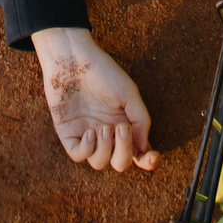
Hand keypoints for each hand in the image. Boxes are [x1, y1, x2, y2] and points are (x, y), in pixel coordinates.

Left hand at [30, 27, 160, 171]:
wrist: (73, 59)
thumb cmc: (104, 73)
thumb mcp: (129, 94)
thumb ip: (141, 121)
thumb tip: (144, 149)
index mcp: (124, 125)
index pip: (138, 153)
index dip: (147, 162)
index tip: (153, 157)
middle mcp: (107, 134)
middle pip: (119, 162)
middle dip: (124, 152)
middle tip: (121, 128)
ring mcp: (87, 135)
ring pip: (99, 162)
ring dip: (105, 149)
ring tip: (103, 127)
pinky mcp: (69, 134)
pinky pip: (79, 155)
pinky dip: (87, 149)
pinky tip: (89, 132)